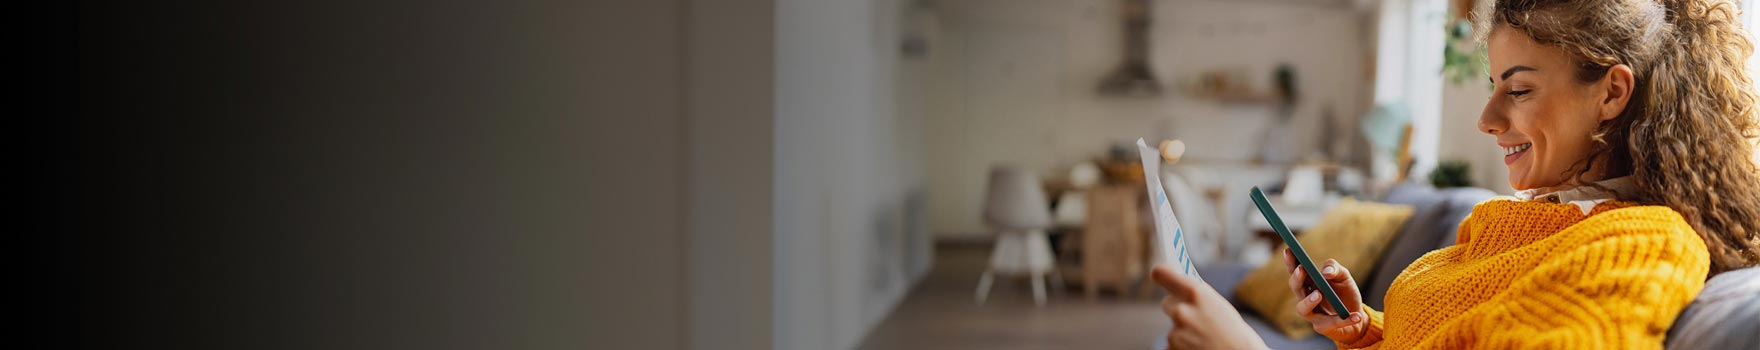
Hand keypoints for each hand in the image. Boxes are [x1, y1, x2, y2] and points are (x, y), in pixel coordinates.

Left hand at [1151, 265, 1266, 349]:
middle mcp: (1181, 311)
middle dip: (1178, 308)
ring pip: (1172, 327)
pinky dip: (1182, 348)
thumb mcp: (1219, 307)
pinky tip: (1199, 349)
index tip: (1161, 276)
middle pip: (1167, 303)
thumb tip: (1179, 291)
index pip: (1161, 273)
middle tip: (1194, 317)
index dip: (1162, 275)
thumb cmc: (1236, 335)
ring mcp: (1174, 333)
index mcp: (1195, 293)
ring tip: (1204, 339)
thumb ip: (1198, 297)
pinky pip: (1172, 345)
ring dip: (1183, 332)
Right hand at [1282, 248, 1369, 343]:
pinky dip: (1344, 320)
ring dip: (1308, 301)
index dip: (1290, 261)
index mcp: (1309, 283)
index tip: (1289, 250)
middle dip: (1296, 279)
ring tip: (1318, 294)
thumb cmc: (1346, 294)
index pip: (1295, 271)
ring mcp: (1312, 314)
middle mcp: (1305, 298)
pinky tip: (1356, 316)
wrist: (1358, 317)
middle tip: (1301, 269)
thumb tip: (1326, 272)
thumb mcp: (1344, 277)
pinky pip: (1330, 323)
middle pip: (1295, 289)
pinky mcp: (1322, 327)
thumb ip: (1335, 269)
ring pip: (1302, 309)